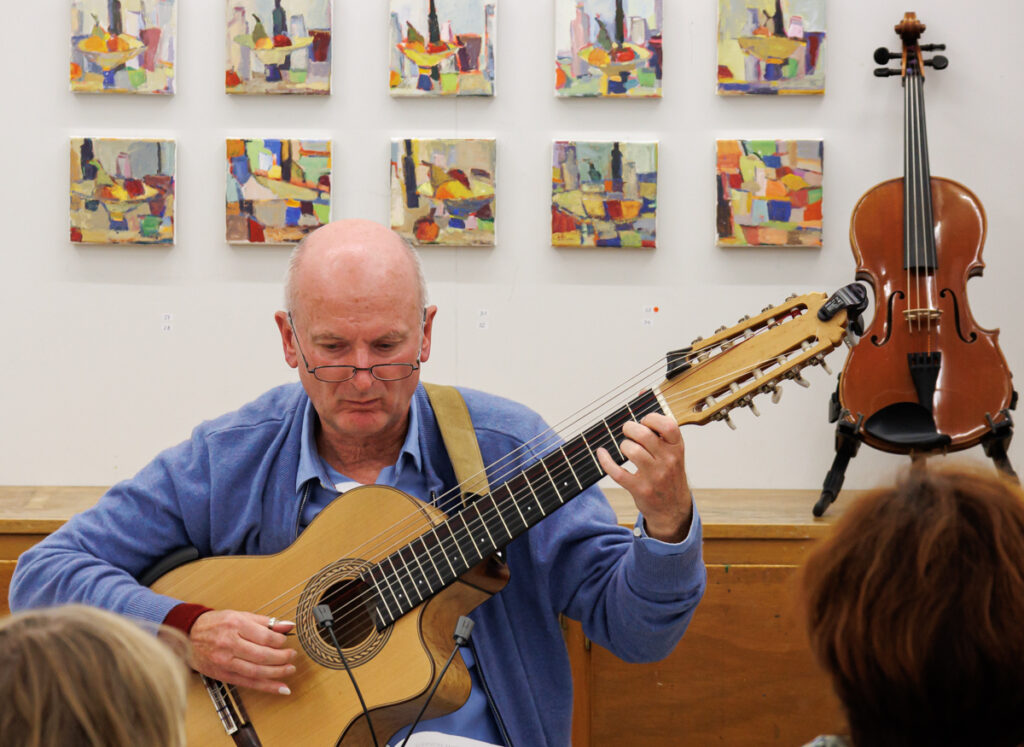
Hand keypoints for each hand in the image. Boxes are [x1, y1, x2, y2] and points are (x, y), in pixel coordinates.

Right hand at [188, 610, 296, 694]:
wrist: (189, 635)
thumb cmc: (216, 623)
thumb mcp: (240, 616)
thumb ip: (265, 622)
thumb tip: (288, 625)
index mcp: (236, 625)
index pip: (265, 637)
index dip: (280, 641)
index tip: (286, 641)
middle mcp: (230, 644)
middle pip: (262, 655)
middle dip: (282, 658)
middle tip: (292, 656)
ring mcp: (225, 661)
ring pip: (256, 671)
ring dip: (277, 673)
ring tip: (289, 670)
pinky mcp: (222, 674)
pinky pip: (247, 682)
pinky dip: (266, 686)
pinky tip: (280, 688)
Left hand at [596, 413, 692, 542]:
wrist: (673, 509)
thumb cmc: (669, 473)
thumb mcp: (672, 451)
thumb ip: (659, 426)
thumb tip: (643, 391)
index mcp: (677, 448)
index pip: (668, 424)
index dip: (651, 418)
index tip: (644, 422)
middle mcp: (668, 461)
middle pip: (644, 435)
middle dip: (630, 429)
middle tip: (628, 432)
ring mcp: (654, 476)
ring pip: (632, 451)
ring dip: (623, 445)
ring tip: (625, 448)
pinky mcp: (640, 489)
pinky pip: (617, 472)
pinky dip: (605, 460)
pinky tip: (602, 454)